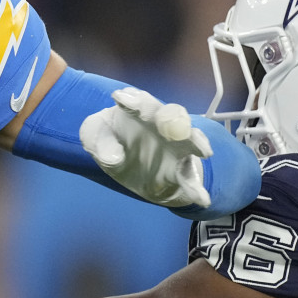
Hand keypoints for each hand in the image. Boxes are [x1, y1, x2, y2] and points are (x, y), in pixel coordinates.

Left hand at [79, 87, 211, 208]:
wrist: (125, 166)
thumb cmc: (110, 139)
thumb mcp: (95, 136)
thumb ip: (98, 140)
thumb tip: (114, 157)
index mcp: (138, 111)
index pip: (139, 101)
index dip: (133, 100)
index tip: (120, 99)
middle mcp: (162, 124)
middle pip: (172, 114)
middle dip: (172, 117)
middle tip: (170, 123)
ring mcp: (176, 146)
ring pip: (190, 140)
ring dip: (196, 143)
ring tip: (203, 151)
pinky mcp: (179, 170)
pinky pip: (190, 178)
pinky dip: (196, 188)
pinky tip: (201, 198)